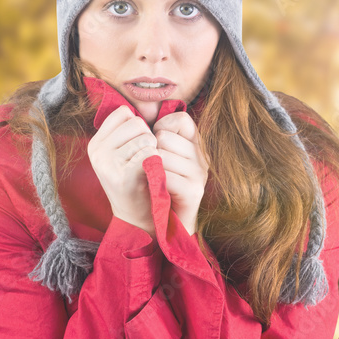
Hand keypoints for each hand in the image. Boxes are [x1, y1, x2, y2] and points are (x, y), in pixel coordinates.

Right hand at [88, 106, 156, 235]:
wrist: (138, 217)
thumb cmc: (137, 180)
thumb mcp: (124, 153)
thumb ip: (127, 131)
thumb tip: (141, 107)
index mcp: (96, 143)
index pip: (124, 114)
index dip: (139, 127)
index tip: (138, 146)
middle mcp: (97, 152)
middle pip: (137, 123)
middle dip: (148, 138)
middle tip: (145, 160)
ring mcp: (107, 164)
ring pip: (146, 138)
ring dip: (154, 151)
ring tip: (147, 169)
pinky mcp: (122, 176)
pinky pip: (149, 154)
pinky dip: (156, 163)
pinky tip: (150, 175)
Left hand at [152, 112, 208, 235]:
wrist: (159, 224)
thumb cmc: (152, 186)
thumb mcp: (156, 156)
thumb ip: (155, 135)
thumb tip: (137, 114)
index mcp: (195, 144)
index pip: (181, 119)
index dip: (161, 127)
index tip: (154, 144)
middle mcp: (201, 156)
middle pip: (166, 137)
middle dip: (151, 150)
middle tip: (152, 168)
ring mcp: (200, 174)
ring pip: (163, 156)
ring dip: (151, 168)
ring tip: (154, 180)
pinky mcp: (195, 191)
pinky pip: (167, 177)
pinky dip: (156, 183)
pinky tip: (157, 190)